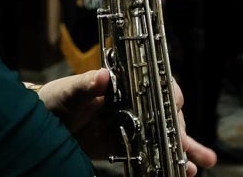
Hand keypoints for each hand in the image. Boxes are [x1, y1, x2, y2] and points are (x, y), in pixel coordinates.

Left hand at [38, 69, 215, 174]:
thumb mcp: (68, 92)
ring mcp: (134, 125)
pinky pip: (155, 154)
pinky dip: (172, 161)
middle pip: (166, 111)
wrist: (41, 126)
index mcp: (123, 83)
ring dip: (187, 146)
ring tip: (202, 162)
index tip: (174, 103)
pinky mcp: (130, 147)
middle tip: (181, 141)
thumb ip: (85, 85)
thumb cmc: (56, 100)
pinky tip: (188, 171)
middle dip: (178, 126)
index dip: (168, 92)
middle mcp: (134, 103)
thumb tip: (103, 76)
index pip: (155, 82)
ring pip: (167, 134)